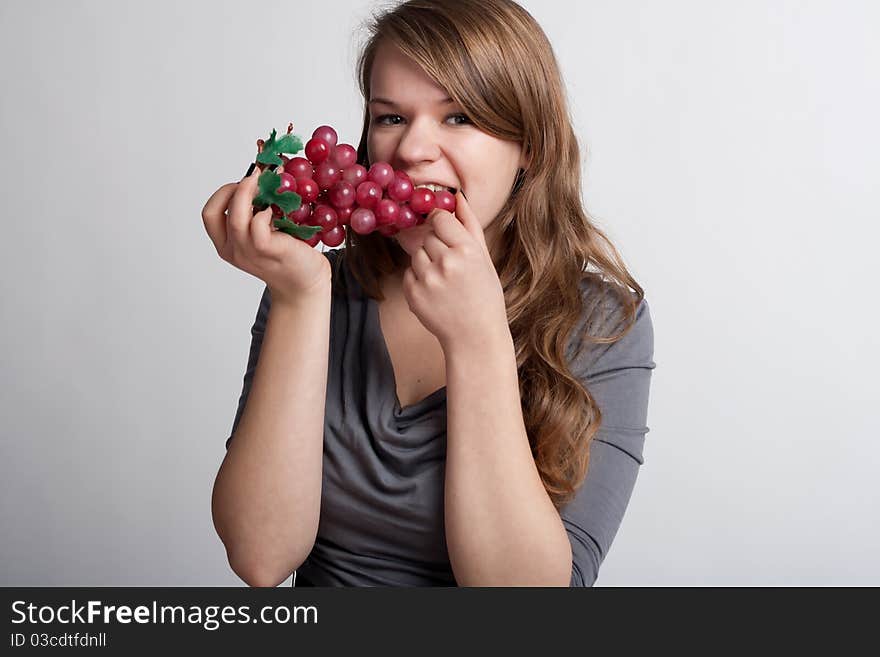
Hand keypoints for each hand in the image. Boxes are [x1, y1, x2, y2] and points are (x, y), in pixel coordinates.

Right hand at [201, 165, 330, 303]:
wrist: (305, 282)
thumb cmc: (287, 252)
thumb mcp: (264, 230)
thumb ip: (255, 210)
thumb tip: (263, 171)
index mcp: (227, 244)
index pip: (209, 213)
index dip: (223, 193)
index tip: (244, 182)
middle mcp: (233, 250)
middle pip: (215, 212)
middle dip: (234, 188)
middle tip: (257, 176)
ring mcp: (248, 253)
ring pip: (236, 218)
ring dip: (248, 194)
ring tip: (266, 183)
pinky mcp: (268, 251)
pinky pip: (257, 227)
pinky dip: (263, 213)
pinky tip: (274, 211)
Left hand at [397, 190, 508, 351]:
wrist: (475, 337)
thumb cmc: (485, 296)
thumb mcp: (485, 258)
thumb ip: (470, 225)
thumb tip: (457, 197)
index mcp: (466, 250)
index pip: (439, 218)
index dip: (441, 225)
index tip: (447, 235)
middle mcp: (445, 262)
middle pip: (426, 235)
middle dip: (435, 245)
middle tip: (451, 266)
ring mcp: (427, 279)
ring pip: (415, 253)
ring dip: (426, 262)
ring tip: (444, 281)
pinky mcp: (412, 294)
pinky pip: (408, 272)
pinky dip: (418, 279)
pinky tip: (435, 293)